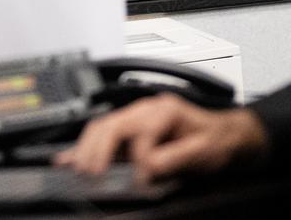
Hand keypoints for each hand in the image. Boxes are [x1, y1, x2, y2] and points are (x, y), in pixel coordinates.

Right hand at [55, 95, 268, 181]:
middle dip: (97, 150)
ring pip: (101, 128)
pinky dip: (83, 148)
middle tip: (91, 175)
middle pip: (111, 124)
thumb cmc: (214, 140)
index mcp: (164, 110)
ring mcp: (136, 120)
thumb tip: (147, 167)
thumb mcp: (201, 150)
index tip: (143, 179)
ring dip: (86, 149)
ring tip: (76, 170)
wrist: (223, 136)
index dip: (140, 158)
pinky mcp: (130, 134)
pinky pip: (102, 137)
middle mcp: (146, 111)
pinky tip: (67, 158)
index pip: (142, 133)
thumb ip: (174, 158)